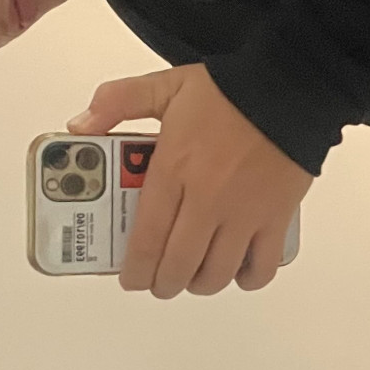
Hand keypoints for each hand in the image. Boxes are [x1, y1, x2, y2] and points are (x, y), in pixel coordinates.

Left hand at [68, 65, 312, 297]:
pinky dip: (247, 279)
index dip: (134, 270)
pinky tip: (237, 272)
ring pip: (216, 273)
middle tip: (157, 281)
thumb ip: (117, 102)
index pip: (145, 239)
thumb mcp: (165, 86)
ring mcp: (244, 213)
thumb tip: (80, 127)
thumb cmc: (229, 91)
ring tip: (192, 276)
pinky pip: (261, 266)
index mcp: (173, 170)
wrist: (290, 87)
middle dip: (162, 283)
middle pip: (178, 266)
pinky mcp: (276, 217)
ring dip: (199, 284)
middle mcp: (207, 199)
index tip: (129, 277)